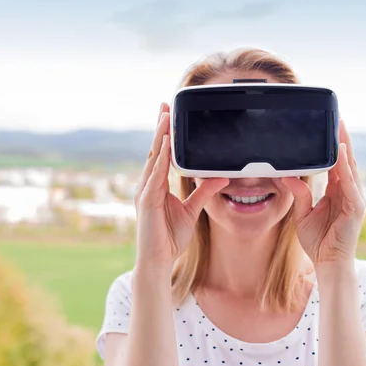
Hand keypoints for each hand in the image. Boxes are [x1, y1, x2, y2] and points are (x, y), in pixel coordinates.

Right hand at [134, 102, 229, 270]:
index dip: (165, 135)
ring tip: (165, 117)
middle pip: (155, 150)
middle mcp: (148, 185)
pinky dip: (159, 159)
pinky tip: (164, 145)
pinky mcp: (146, 201)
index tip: (169, 116)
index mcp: (156, 186)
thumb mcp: (192, 210)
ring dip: (159, 137)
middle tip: (165, 105)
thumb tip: (220, 177)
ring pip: (153, 158)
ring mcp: (145, 192)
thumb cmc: (170, 238)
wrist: (158, 260)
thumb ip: (204, 192)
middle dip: (160, 127)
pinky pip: (154, 176)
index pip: (162, 155)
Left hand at [278, 119, 365, 263]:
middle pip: (346, 160)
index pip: (337, 164)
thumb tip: (286, 176)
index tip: (330, 127)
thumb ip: (299, 194)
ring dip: (345, 147)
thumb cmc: (318, 241)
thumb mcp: (302, 214)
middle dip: (343, 139)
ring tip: (340, 128)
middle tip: (337, 118)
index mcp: (338, 192)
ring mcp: (354, 199)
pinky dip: (345, 167)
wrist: (328, 263)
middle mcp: (349, 192)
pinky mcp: (355, 208)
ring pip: (350, 167)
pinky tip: (341, 153)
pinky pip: (350, 183)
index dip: (334, 146)